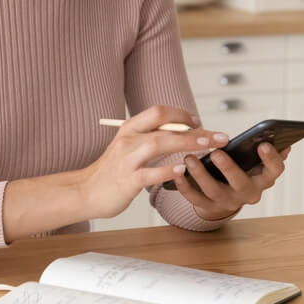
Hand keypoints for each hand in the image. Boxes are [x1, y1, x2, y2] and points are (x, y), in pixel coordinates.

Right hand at [78, 106, 228, 219]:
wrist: (85, 191)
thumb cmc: (111, 171)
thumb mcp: (128, 147)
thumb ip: (149, 138)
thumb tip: (181, 133)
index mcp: (129, 128)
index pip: (158, 112)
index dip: (181, 114)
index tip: (199, 122)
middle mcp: (127, 139)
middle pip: (163, 125)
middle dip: (194, 129)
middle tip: (217, 136)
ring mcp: (126, 160)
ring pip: (158, 144)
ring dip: (186, 143)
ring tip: (207, 146)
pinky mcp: (127, 181)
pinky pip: (149, 173)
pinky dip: (167, 170)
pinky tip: (182, 170)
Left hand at [169, 142, 290, 220]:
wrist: (224, 197)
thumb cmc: (241, 171)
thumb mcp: (254, 161)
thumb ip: (264, 150)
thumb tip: (279, 141)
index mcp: (263, 178)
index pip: (274, 170)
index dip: (271, 158)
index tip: (263, 144)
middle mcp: (248, 193)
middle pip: (242, 183)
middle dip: (229, 168)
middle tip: (216, 152)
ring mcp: (228, 201)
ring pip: (214, 190)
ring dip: (200, 174)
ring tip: (189, 158)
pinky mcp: (209, 206)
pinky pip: (195, 198)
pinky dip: (184, 185)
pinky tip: (178, 172)